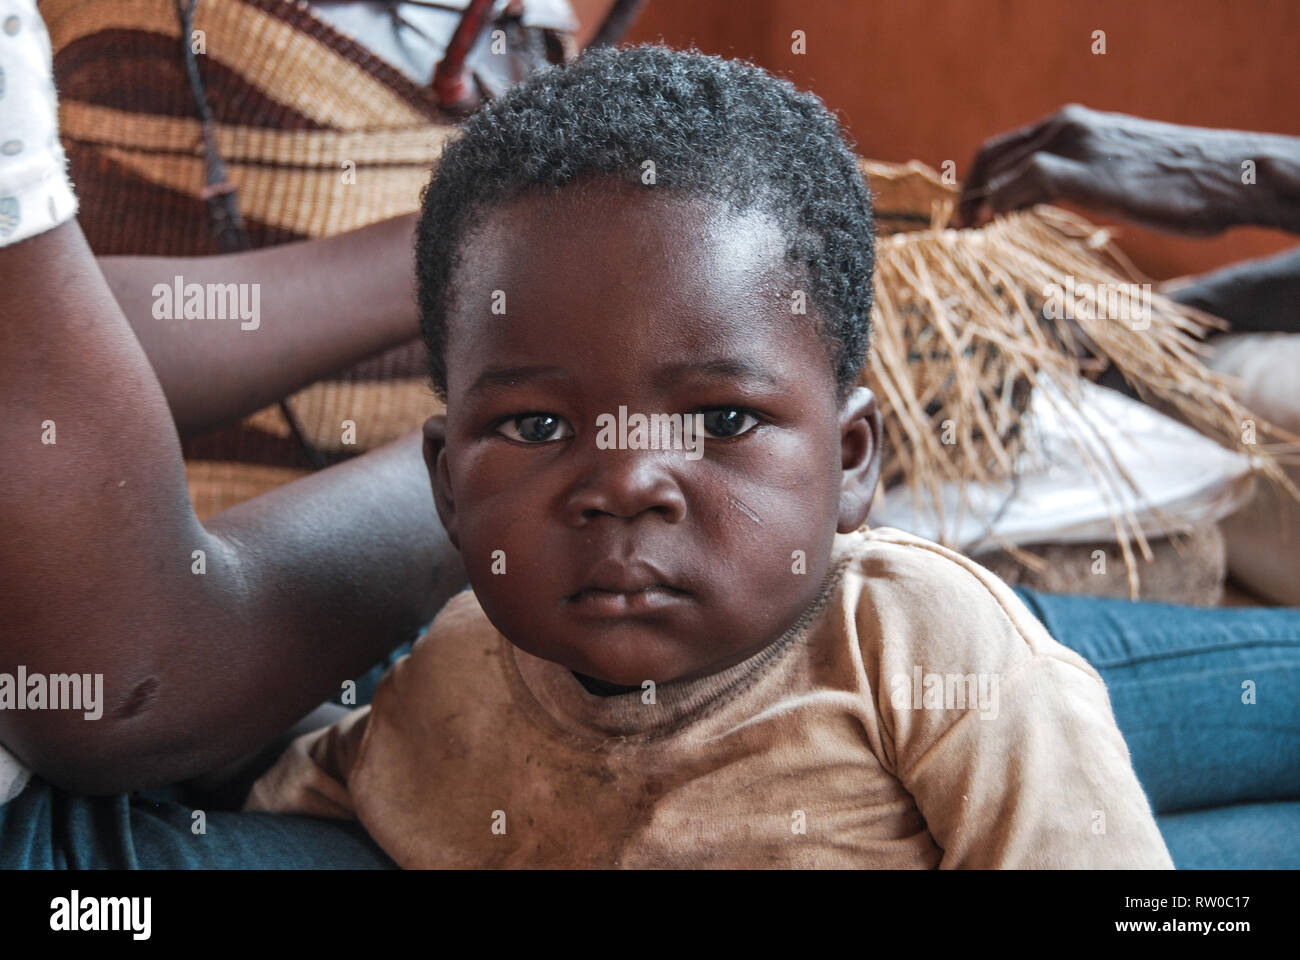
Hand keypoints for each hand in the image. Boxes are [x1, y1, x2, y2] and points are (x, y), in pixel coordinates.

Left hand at [956, 104, 1297, 234]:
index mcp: (1071, 124)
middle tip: (957, 239)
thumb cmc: (1183, 185)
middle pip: (989, 159)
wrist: (1232, 175)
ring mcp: (1073, 145)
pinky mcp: (1084, 172)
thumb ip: (1076, 184)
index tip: (965, 222)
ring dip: (978, 212)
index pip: (1000, 150)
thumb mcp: (1118, 175)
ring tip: (969, 247)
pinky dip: (1000, 211)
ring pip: (1000, 174)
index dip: (975, 187)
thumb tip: (1039, 216)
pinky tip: (996, 237)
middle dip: (966, 200)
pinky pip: (1021, 186)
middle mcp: (1065, 126)